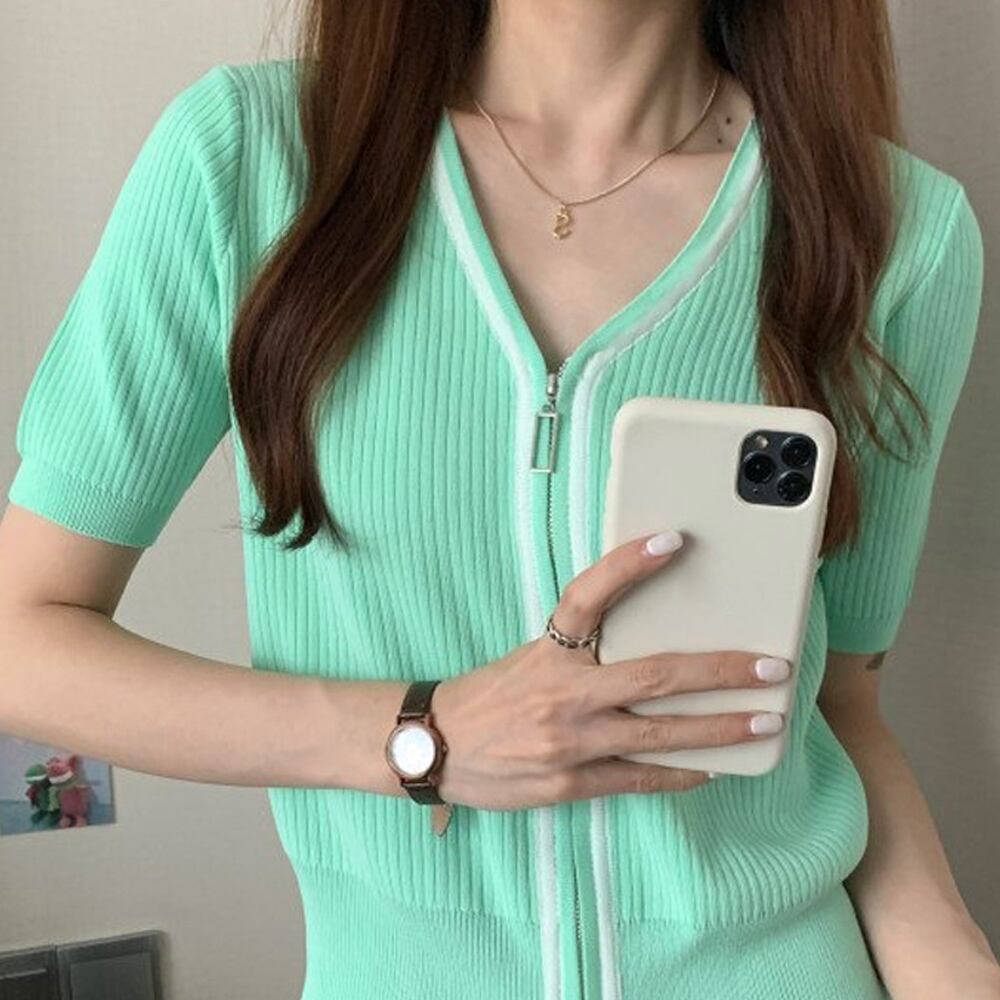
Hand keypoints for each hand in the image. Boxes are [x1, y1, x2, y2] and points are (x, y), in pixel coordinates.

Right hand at [432, 529, 790, 810]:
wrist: (433, 748)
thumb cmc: (487, 697)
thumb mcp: (528, 657)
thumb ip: (579, 651)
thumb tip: (645, 637)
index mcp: (549, 651)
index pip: (589, 597)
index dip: (629, 566)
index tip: (673, 541)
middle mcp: (563, 693)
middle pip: (654, 676)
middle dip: (720, 671)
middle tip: (771, 666)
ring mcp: (570, 742)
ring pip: (660, 735)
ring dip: (719, 729)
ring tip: (766, 722)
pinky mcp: (570, 783)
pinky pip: (639, 779)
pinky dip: (681, 773)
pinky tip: (715, 769)